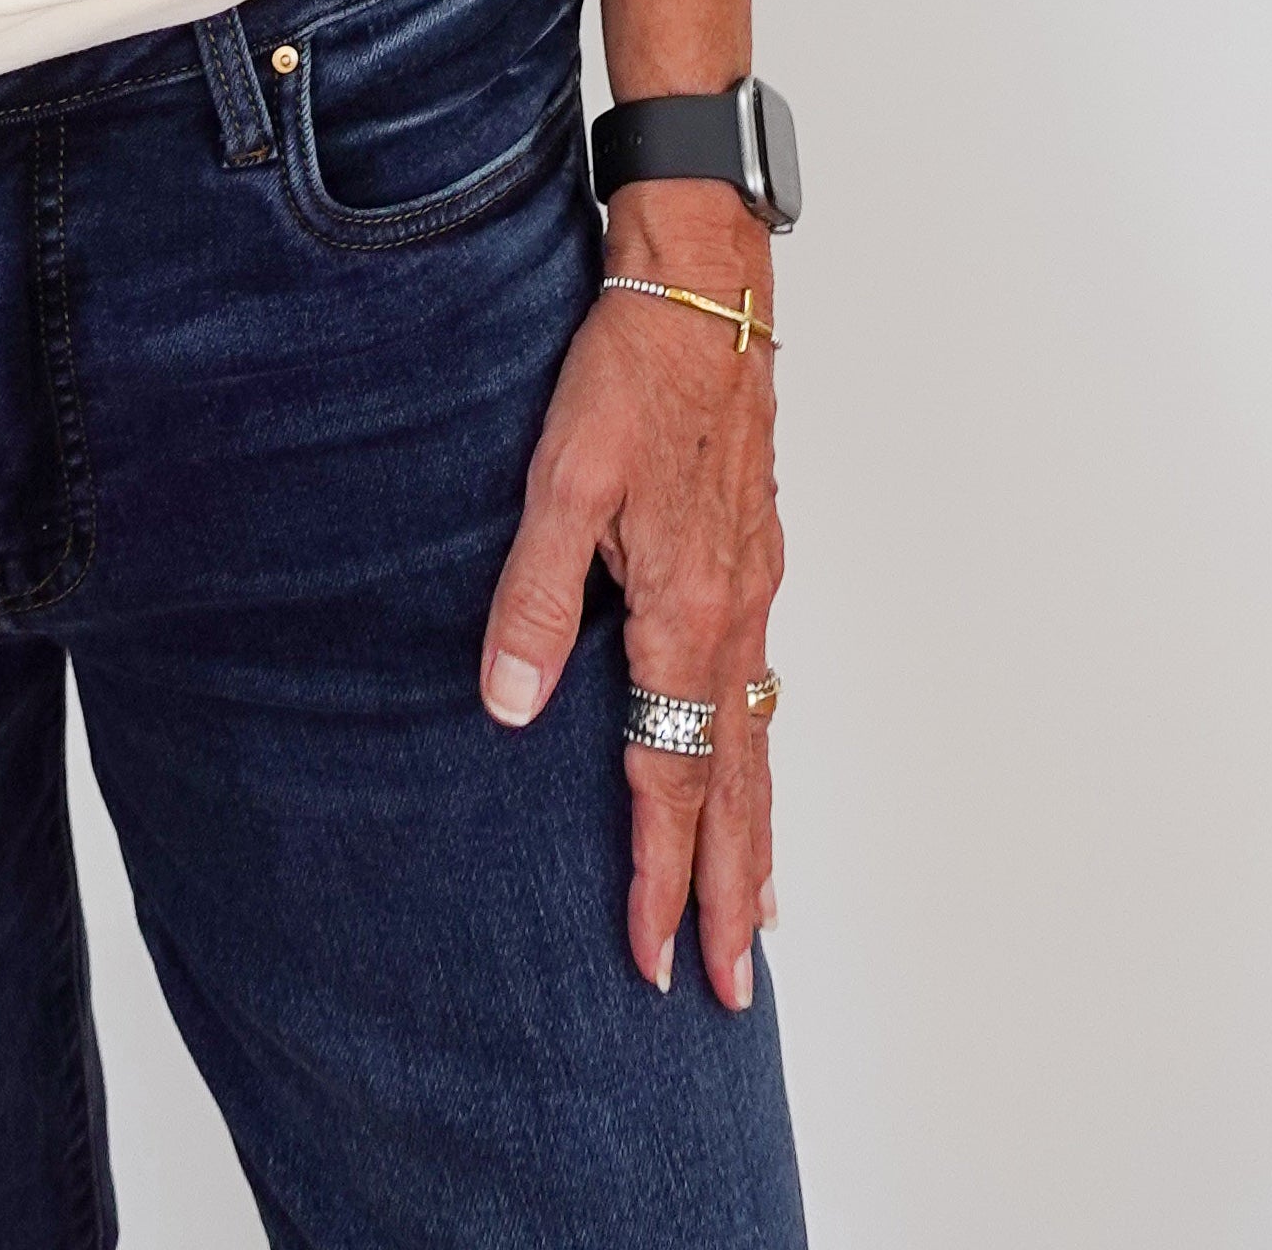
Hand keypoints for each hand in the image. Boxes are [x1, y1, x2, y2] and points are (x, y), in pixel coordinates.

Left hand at [478, 195, 781, 1002]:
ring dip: (754, 832)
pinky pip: (760, 683)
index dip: (660, 874)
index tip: (654, 956)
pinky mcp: (752, 552)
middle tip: (731, 987)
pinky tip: (744, 759)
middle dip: (731, 892)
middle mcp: (733, 614)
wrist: (704, 284)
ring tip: (756, 910)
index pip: (671, 776)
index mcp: (685, 610)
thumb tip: (510, 704)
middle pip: (735, 784)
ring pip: (757, 739)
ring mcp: (752, 585)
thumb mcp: (561, 475)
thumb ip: (533, 594)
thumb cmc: (631, 368)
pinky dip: (756, 752)